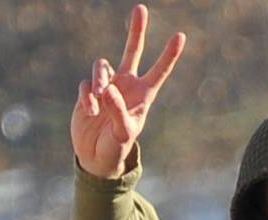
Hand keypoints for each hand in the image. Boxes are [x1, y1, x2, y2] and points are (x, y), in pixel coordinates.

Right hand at [71, 5, 185, 178]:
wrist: (96, 156)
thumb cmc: (117, 147)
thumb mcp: (123, 133)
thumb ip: (118, 110)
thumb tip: (109, 88)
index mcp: (143, 95)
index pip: (159, 71)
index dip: (169, 54)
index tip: (180, 36)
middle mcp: (126, 85)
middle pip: (132, 52)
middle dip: (137, 31)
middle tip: (142, 9)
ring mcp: (107, 86)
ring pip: (102, 67)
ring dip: (99, 81)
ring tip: (99, 103)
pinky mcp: (89, 92)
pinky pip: (86, 85)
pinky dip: (88, 96)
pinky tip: (91, 111)